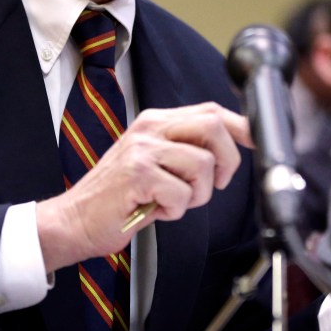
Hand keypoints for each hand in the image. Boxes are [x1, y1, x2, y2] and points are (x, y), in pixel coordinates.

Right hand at [36, 102, 251, 272]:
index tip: (255, 142)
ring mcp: (143, 149)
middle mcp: (150, 128)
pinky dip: (175, 210)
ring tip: (171, 201)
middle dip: (226, 162)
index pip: (210, 111)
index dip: (240, 127)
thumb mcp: (154, 162)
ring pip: (203, 164)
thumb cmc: (119, 196)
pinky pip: (182, 193)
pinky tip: (155, 210)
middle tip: (212, 185)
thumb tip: (231, 147)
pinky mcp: (138, 173)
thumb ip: (186, 150)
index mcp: (156, 121)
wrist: (76, 219)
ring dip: (196, 195)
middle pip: (214, 127)